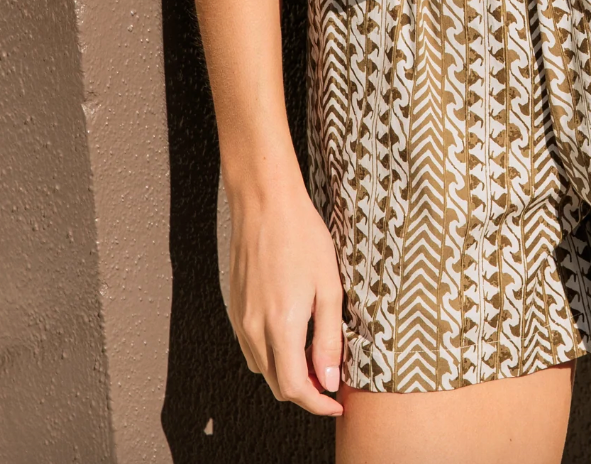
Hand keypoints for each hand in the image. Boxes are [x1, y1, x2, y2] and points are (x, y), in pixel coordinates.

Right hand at [226, 171, 345, 414]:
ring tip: (316, 356)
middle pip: (277, 384)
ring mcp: (240, 320)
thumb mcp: (329, 286)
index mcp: (281, 325)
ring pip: (263, 368)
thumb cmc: (302, 237)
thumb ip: (329, 338)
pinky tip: (294, 336)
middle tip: (333, 379)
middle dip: (306, 391)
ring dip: (288, 374)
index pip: (295, 388)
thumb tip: (330, 379)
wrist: (265, 204)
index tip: (337, 403)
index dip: (318, 403)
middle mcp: (254, 329)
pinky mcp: (235, 309)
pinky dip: (273, 356)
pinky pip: (252, 348)